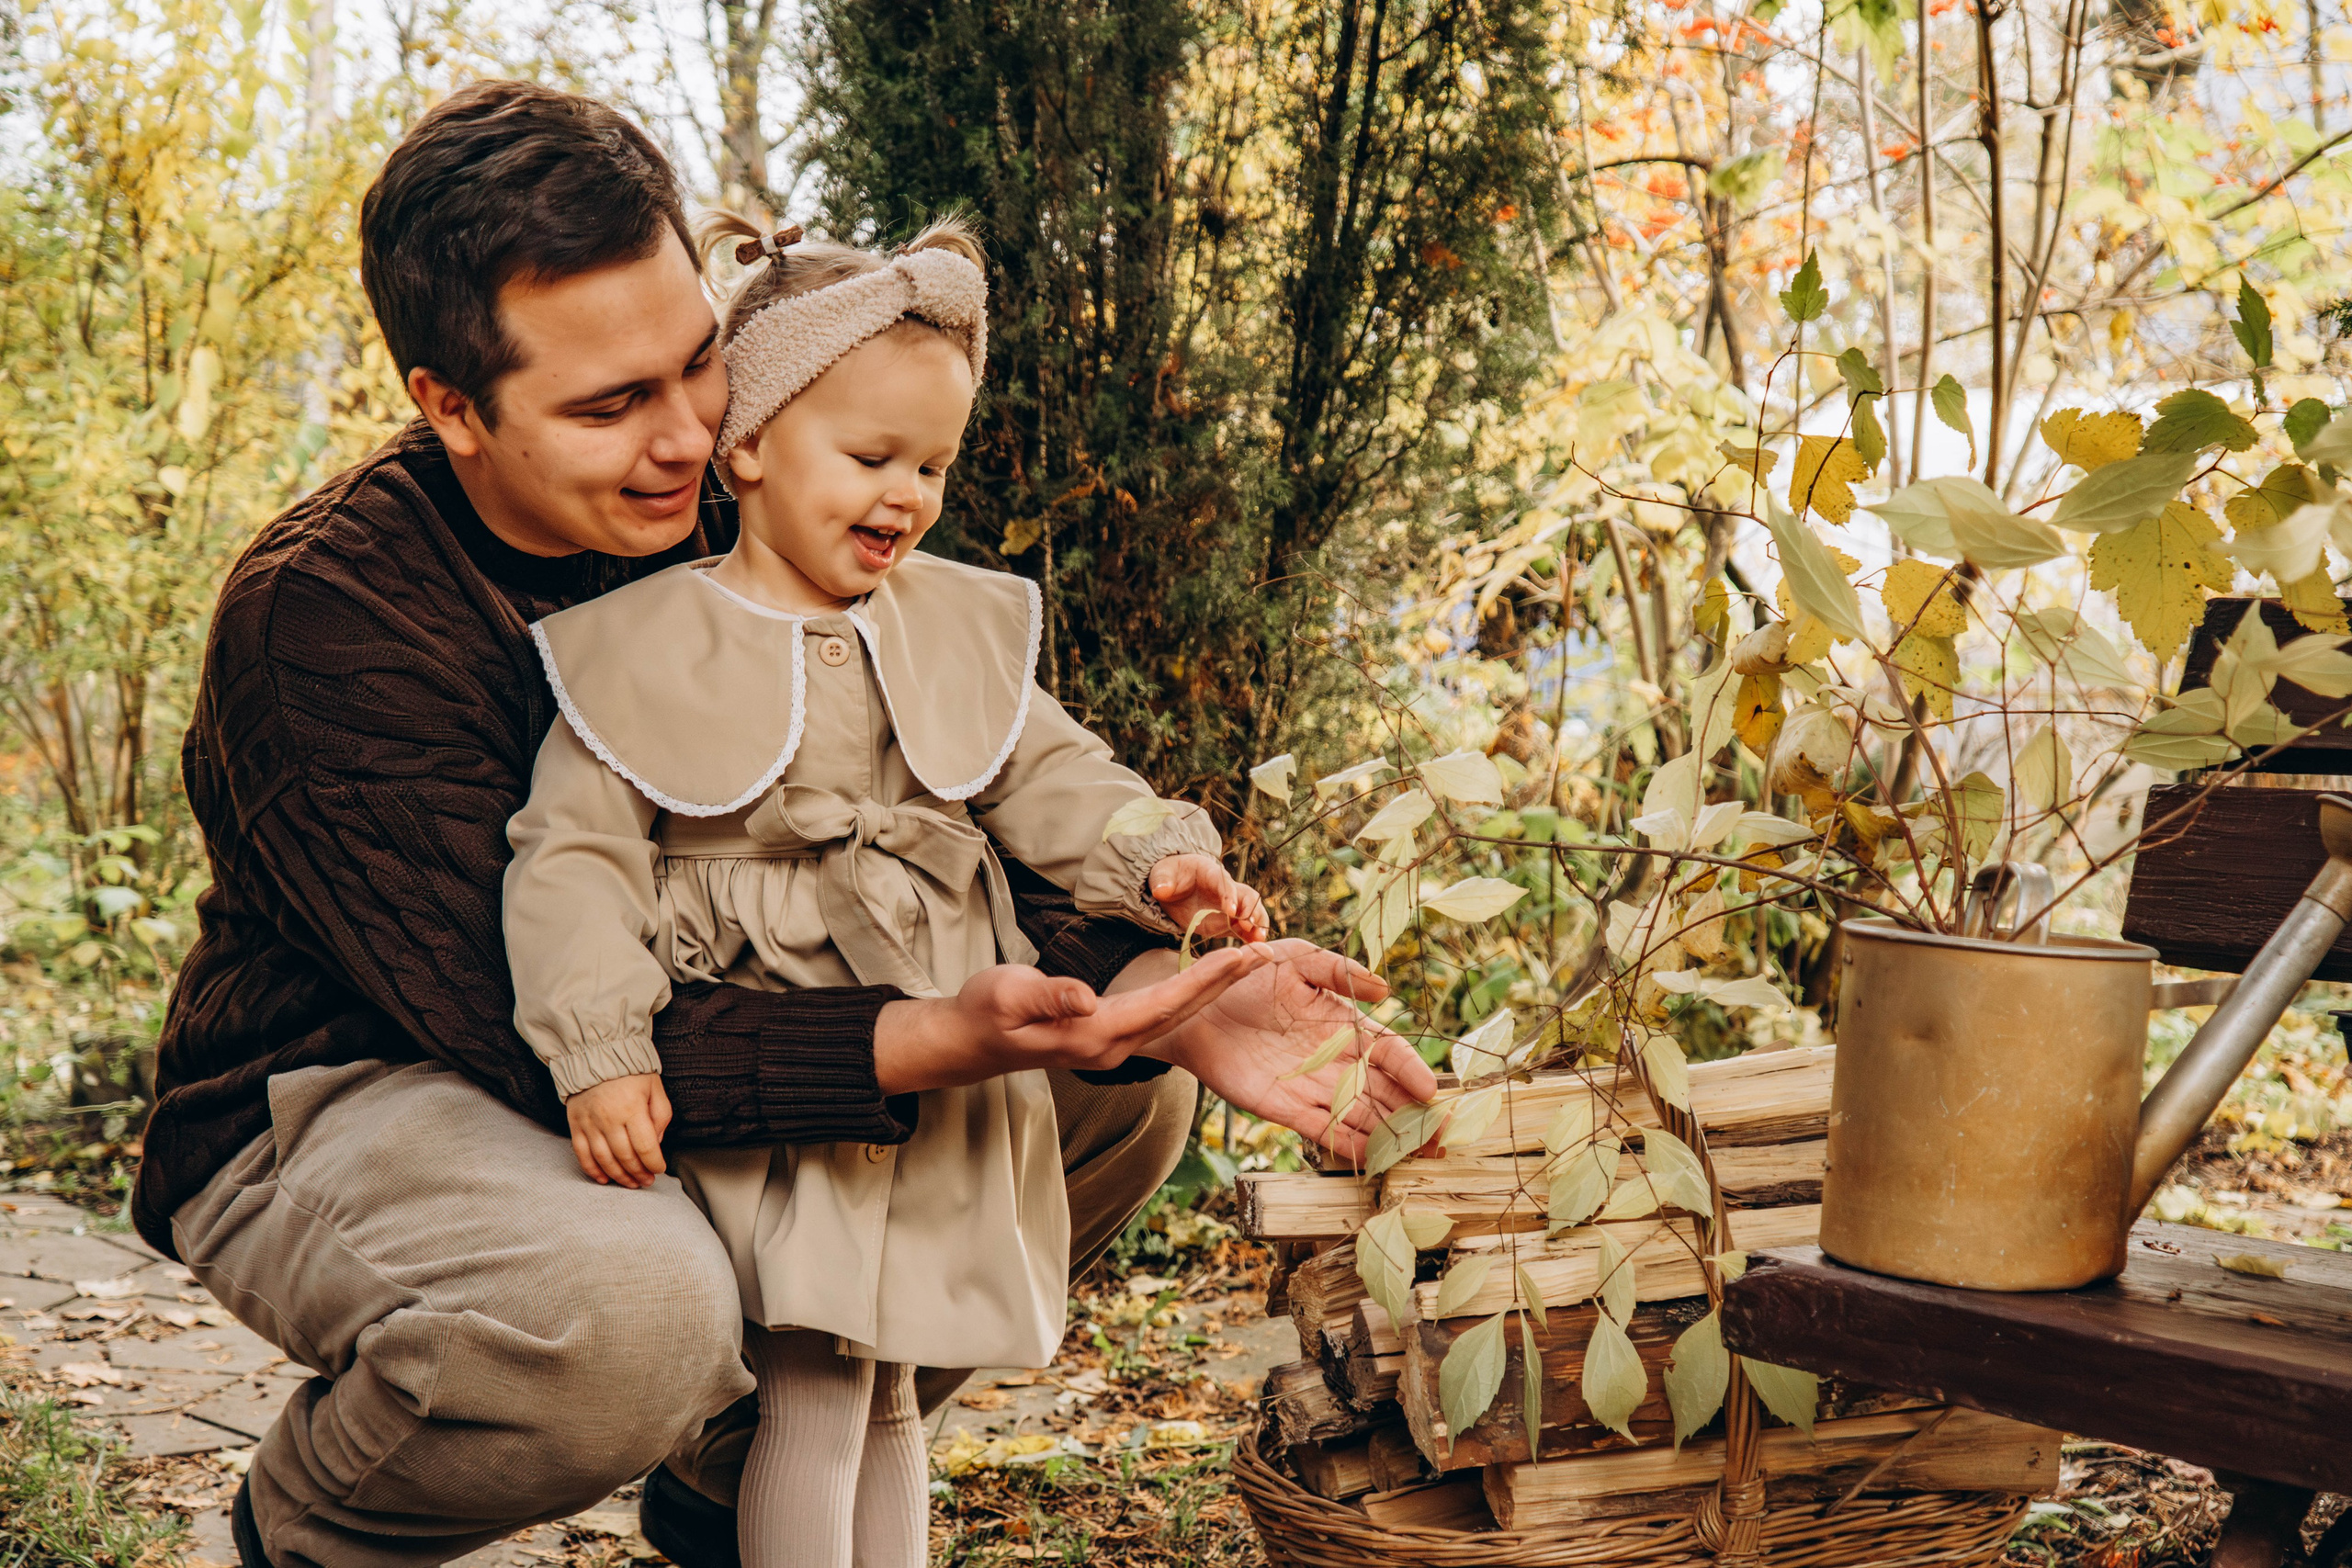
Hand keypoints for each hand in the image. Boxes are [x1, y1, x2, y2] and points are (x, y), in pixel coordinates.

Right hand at [566, 1073, 671, 1188]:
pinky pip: (582, 1154)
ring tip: (631, 1183)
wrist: (596, 1055)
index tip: (659, 1169)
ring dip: (619, 1176)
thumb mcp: (655, 1088)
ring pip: (605, 1160)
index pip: (645, 1147)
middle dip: (639, 1174)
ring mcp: (590, 1123)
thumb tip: (656, 1143)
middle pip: (626, 1157)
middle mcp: (610, 1118)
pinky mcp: (576, 1125)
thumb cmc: (630, 1072)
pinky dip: (593, 1170)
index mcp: (632, 1108)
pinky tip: (604, 1179)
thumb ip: (661, 1115)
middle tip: (646, 1181)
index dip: (654, 1164)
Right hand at [873, 945, 1276, 1093]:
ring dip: (1212, 989)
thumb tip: (1086, 997)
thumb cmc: (984, 1011)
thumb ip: (1048, 995)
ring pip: (1174, 1016)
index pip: (1162, 1005)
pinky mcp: (1108, 1037)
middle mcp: (1112, 1046)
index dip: (1204, 980)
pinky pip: (1160, 1017)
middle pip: (1180, 1013)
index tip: (1242, 957)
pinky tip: (1206, 980)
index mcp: (1094, 1034)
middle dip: (1224, 983)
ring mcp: (1112, 1046)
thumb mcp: (1007, 995)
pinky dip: (1189, 995)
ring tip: (1247, 961)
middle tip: (1266, 952)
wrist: (969, 1041)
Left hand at [1143, 940, 1438, 1161]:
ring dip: (1389, 1135)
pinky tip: (1373, 1159)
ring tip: (1416, 1154)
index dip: (1410, 1070)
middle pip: (1384, 1091)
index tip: (1429, 1090)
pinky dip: (1349, 1146)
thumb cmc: (1246, 975)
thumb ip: (1336, 970)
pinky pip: (1324, 1131)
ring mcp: (1313, 1087)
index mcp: (1345, 1024)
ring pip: (1361, 1116)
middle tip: (1440, 1136)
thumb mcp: (1294, 959)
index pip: (1388, 1050)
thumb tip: (1384, 988)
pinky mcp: (1285, 1109)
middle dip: (1414, 1114)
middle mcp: (1337, 1060)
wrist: (1195, 1007)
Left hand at [1150, 853, 1268, 942]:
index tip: (1231, 911)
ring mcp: (1228, 907)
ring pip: (1251, 912)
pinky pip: (1243, 929)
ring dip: (1257, 925)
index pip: (1225, 884)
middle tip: (1251, 927)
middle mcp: (1226, 889)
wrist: (1171, 886)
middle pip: (1247, 896)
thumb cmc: (1169, 875)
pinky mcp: (1226, 922)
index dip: (1230, 896)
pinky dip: (1251, 938)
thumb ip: (1163, 881)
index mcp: (1211, 873)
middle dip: (1251, 910)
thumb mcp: (1161, 874)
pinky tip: (1256, 949)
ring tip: (1259, 940)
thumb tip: (1161, 890)